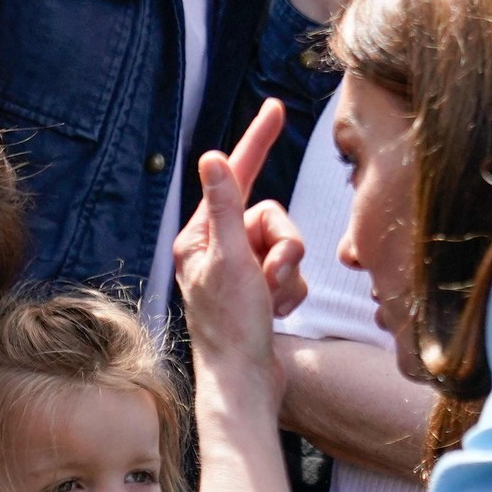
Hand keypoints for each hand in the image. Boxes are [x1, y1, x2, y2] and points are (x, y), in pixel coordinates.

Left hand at [174, 98, 305, 405]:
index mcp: (199, 238)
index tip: (276, 108)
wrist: (246, 384)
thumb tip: (210, 157)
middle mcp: (217, 251)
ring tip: (272, 301)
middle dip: (283, 246)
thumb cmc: (230, 328)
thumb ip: (225, 207)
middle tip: (272, 275)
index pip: (233, 178)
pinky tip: (276, 315)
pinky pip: (292, 274)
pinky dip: (291, 294)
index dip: (257, 142)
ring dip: (288, 275)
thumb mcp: (229, 260)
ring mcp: (240, 274)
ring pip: (287, 246)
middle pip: (271, 216)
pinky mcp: (260, 294)